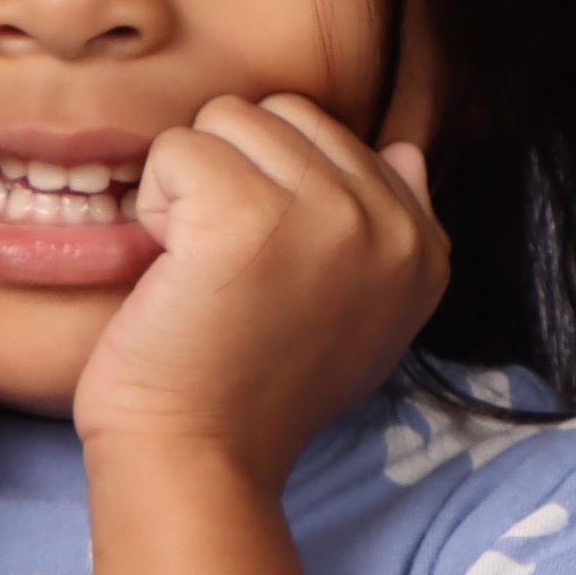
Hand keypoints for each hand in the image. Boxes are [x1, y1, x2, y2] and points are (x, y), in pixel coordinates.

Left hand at [72, 96, 447, 479]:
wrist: (198, 460)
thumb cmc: (254, 391)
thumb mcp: (360, 317)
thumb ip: (393, 230)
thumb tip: (406, 151)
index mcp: (422, 248)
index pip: (334, 136)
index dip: (276, 192)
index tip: (270, 278)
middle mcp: (389, 226)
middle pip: (281, 114)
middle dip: (233, 174)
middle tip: (227, 269)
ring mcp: (324, 216)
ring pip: (226, 120)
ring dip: (190, 187)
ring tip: (200, 269)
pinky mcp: (242, 216)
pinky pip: (176, 149)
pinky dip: (154, 205)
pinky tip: (171, 271)